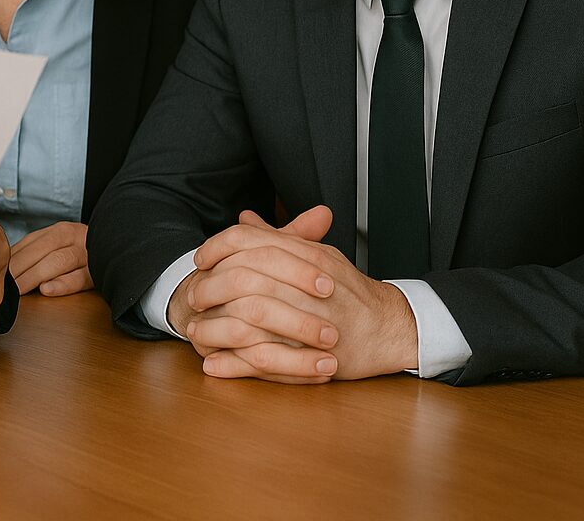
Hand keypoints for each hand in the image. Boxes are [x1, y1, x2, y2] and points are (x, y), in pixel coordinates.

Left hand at [9, 221, 91, 295]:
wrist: (118, 249)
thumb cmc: (81, 252)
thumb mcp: (60, 245)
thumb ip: (36, 252)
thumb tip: (6, 266)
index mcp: (60, 232)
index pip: (30, 242)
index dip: (11, 258)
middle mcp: (73, 238)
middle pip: (42, 250)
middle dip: (18, 268)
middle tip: (3, 285)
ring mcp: (86, 254)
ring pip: (57, 261)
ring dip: (34, 276)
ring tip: (17, 289)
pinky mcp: (96, 273)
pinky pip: (79, 279)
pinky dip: (61, 285)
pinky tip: (46, 289)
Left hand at [181, 207, 419, 381]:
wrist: (391, 328)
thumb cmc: (352, 291)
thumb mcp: (316, 255)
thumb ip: (279, 238)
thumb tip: (244, 219)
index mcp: (307, 256)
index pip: (250, 242)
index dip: (217, 248)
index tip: (199, 259)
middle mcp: (306, 285)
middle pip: (243, 279)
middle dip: (210, 289)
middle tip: (191, 296)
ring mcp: (308, 322)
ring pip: (249, 320)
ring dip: (216, 328)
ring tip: (194, 332)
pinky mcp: (310, 357)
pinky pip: (264, 361)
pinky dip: (234, 365)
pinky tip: (212, 365)